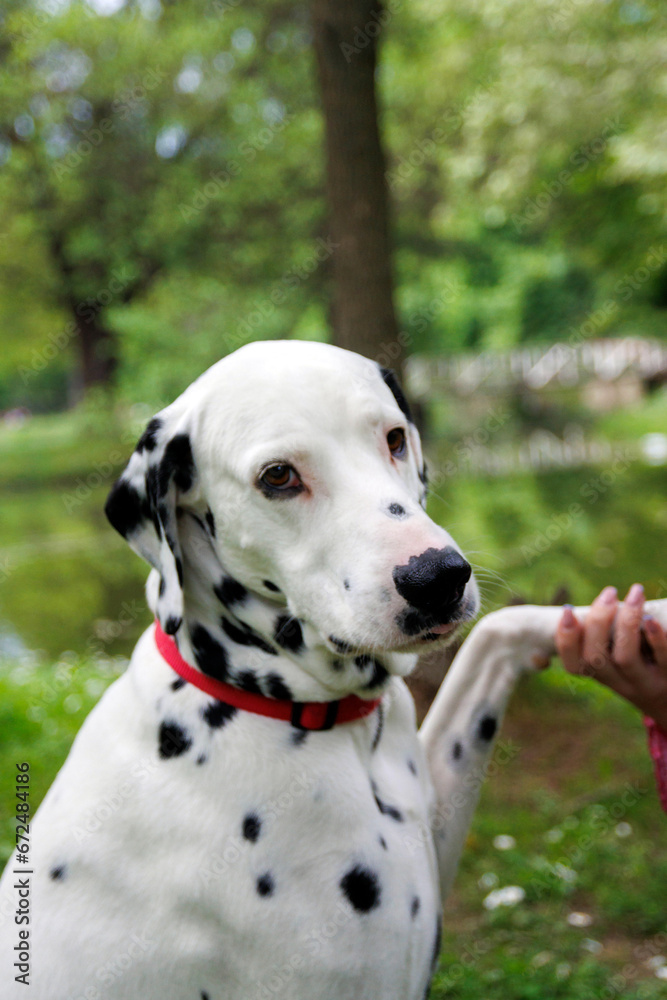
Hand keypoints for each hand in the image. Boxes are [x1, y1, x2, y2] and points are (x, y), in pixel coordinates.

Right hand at [555, 584, 666, 731]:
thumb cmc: (645, 668)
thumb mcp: (623, 660)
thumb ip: (608, 637)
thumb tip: (600, 602)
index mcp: (603, 676)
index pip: (573, 665)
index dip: (565, 639)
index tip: (568, 609)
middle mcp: (621, 683)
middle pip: (596, 658)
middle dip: (597, 621)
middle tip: (609, 592)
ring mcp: (646, 683)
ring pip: (625, 657)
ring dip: (626, 622)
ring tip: (635, 593)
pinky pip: (662, 658)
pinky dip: (655, 637)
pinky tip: (651, 618)